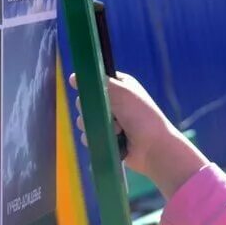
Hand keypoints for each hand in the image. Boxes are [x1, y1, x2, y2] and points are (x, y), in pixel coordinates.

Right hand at [69, 72, 207, 199]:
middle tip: (108, 113)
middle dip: (93, 109)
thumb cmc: (141, 115)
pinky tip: (111, 140)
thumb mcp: (121, 92)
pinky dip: (96, 138)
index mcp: (120, 86)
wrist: (153, 147)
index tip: (90, 93)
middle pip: (85, 101)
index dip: (92, 88)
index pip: (95, 81)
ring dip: (97, 125)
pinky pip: (88, 135)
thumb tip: (72, 77)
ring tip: (116, 130)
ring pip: (84, 120)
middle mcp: (113, 102)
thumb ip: (97, 82)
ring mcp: (109, 121)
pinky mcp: (105, 138)